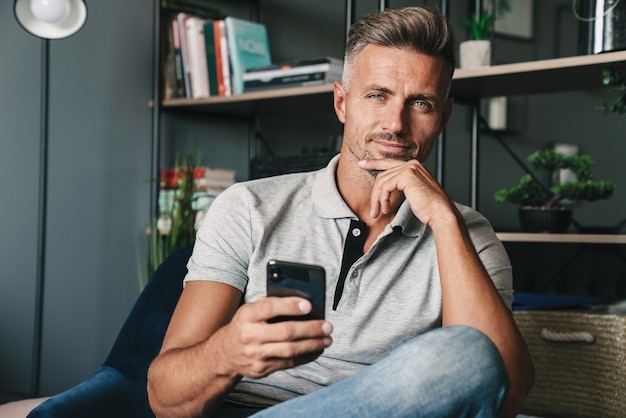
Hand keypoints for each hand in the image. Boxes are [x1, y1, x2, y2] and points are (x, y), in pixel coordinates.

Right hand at [217, 297, 332, 379]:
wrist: (225, 353)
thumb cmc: (245, 326)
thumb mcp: (250, 310)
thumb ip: (271, 304)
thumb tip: (301, 302)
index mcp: (246, 315)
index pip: (268, 308)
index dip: (289, 306)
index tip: (308, 305)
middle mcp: (249, 335)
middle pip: (285, 332)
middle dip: (310, 329)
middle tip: (327, 326)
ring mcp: (255, 354)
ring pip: (289, 350)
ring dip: (312, 345)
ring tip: (327, 339)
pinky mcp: (261, 369)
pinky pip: (288, 363)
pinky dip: (306, 356)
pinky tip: (316, 350)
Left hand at [358, 158, 454, 225]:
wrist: (441, 213)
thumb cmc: (429, 207)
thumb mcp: (413, 193)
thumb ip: (401, 185)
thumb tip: (385, 187)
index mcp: (415, 166)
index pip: (389, 163)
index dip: (374, 163)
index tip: (362, 164)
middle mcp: (412, 164)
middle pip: (383, 174)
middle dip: (375, 193)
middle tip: (372, 209)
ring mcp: (409, 168)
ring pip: (382, 181)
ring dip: (377, 200)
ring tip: (378, 212)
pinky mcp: (406, 176)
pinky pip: (385, 186)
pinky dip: (382, 199)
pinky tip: (385, 209)